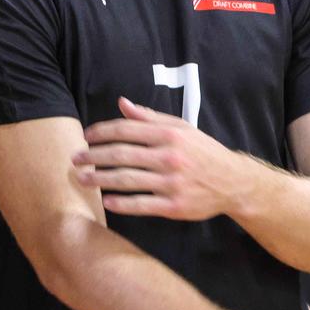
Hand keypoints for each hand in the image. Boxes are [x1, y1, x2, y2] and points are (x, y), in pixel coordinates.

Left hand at [73, 97, 243, 218]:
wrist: (233, 182)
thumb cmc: (204, 152)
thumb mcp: (181, 128)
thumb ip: (150, 117)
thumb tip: (122, 103)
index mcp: (169, 135)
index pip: (127, 130)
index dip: (102, 132)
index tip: (86, 136)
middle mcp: (169, 157)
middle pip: (121, 155)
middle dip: (94, 156)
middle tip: (75, 159)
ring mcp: (171, 183)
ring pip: (127, 180)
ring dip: (99, 179)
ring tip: (82, 179)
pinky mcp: (174, 206)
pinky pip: (141, 205)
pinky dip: (121, 203)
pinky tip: (105, 200)